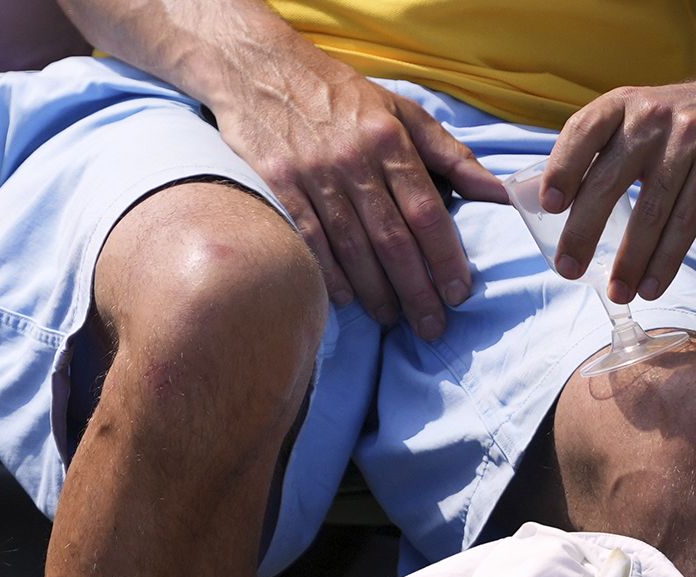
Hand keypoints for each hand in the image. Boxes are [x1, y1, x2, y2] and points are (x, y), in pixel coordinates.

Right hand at [214, 65, 508, 339]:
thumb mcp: (401, 111)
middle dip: (416, 288)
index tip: (459, 292)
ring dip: (375, 291)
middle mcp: (353, 161)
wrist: (261, 70)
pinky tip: (345, 300)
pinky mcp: (278, 186)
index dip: (445, 256)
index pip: (426, 210)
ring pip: (352, 246)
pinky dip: (328, 274)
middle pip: (392, 238)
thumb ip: (448, 154)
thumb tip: (496, 191)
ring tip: (394, 320)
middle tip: (432, 326)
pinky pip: (309, 239)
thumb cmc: (338, 93)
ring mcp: (313, 176)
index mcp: (389, 141)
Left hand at [543, 83, 695, 302]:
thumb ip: (591, 151)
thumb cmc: (657, 123)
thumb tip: (545, 208)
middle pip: (610, 181)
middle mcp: (653, 119)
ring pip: (655, 209)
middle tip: (568, 269)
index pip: (582, 132)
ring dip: (634, 259)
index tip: (550, 206)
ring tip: (618, 292)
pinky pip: (690, 219)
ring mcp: (688, 142)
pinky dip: (668, 258)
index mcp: (618, 105)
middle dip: (585, 231)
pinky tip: (652, 283)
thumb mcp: (624, 118)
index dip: (563, 168)